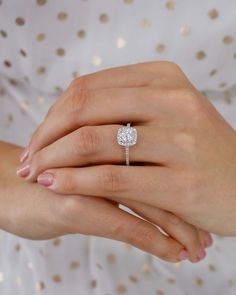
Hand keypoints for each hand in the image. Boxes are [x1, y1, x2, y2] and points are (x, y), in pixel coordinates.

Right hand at [1, 142, 208, 261]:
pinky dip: (153, 240)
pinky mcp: (74, 204)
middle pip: (161, 174)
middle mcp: (101, 151)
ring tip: (201, 247)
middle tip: (212, 229)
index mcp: (106, 134)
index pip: (160, 151)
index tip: (211, 198)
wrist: (9, 186)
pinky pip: (124, 224)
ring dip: (179, 226)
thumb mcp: (87, 161)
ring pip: (148, 200)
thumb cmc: (51, 175)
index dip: (189, 173)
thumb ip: (118, 158)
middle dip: (188, 205)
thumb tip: (155, 168)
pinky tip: (176, 254)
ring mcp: (88, 176)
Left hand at [19, 61, 235, 235]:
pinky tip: (56, 186)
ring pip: (92, 143)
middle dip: (46, 137)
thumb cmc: (201, 152)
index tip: (40, 138)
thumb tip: (70, 114)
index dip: (54, 113)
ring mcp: (179, 141)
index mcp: (165, 79)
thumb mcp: (169, 114)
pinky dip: (75, 182)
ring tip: (37, 175)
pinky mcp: (180, 183)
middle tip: (29, 159)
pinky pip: (111, 178)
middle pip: (84, 110)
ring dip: (54, 160)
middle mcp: (173, 101)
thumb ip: (128, 105)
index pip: (88, 88)